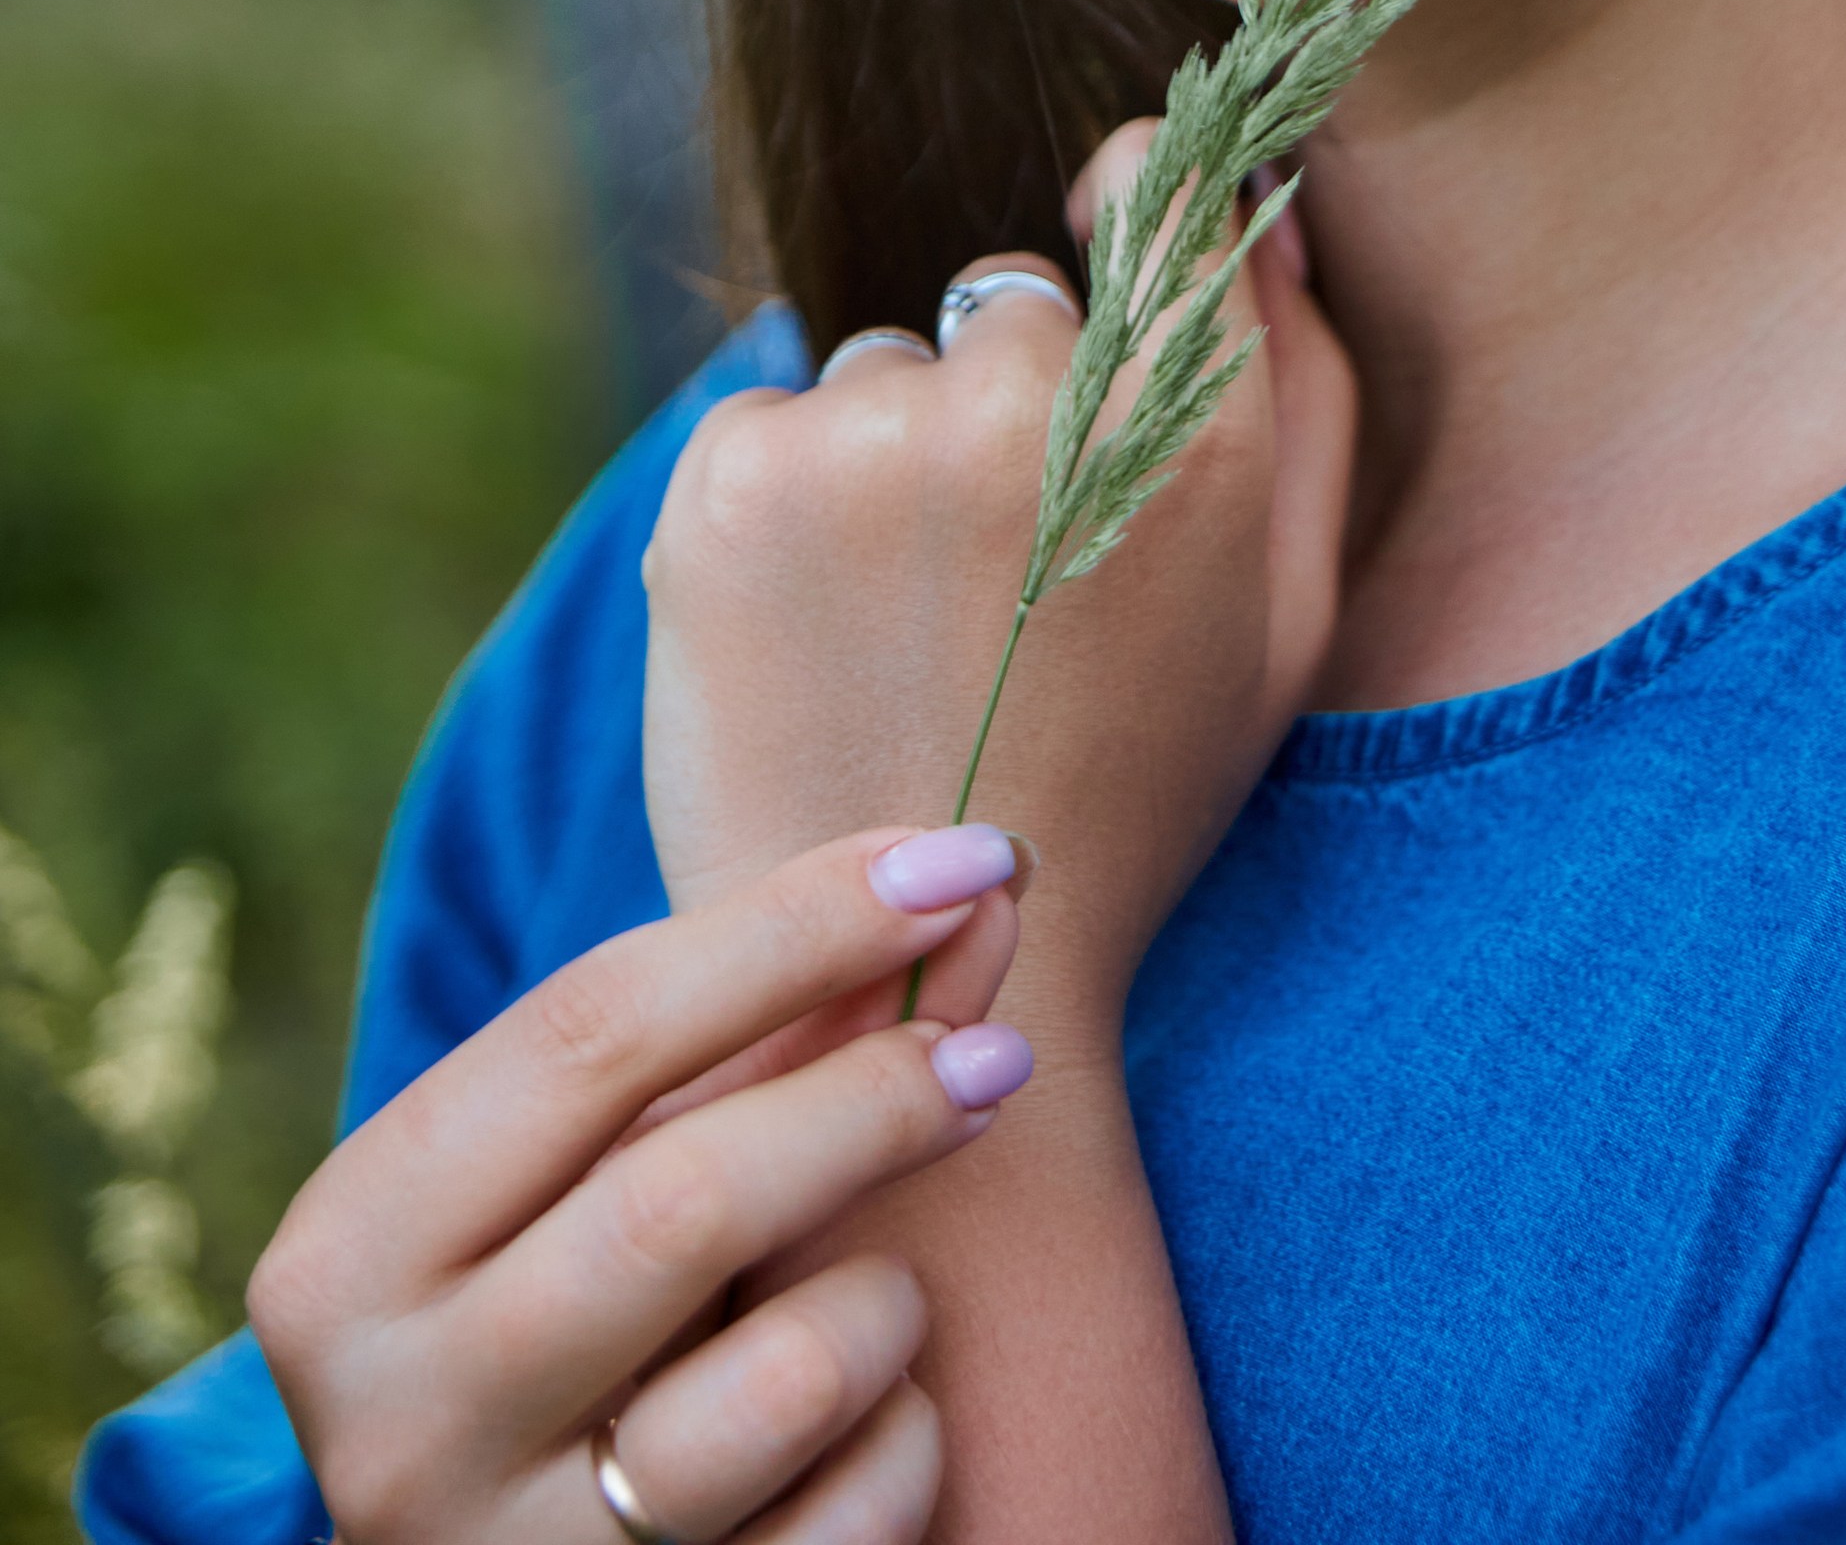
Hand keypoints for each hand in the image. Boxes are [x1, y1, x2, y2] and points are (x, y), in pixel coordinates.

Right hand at [247, 832, 1031, 1543]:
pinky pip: (850, 1520)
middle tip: (1002, 1046)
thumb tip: (972, 889)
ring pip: (783, 1385)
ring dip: (882, 1308)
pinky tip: (869, 1425)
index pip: (595, 1030)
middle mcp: (398, 1417)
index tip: (960, 856)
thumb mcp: (603, 1174)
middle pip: (683, 1200)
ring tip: (883, 1298)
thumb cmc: (575, 1306)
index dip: (797, 922)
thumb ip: (764, 1032)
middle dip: (873, 1097)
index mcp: (353, 1249)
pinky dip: (901, 1443)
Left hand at [641, 130, 1358, 1050]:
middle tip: (1005, 570)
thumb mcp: (1283, 604)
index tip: (1118, 268)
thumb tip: (1260, 198)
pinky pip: (768, 420)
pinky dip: (783, 504)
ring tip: (908, 632)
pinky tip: (820, 634)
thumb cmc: (1130, 783)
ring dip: (887, 458)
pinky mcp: (727, 480)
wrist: (911, 975)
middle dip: (1009, 394)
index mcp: (1188, 425)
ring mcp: (863, 435)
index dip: (1138, 210)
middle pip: (1009, 297)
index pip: (1161, 183)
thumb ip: (1303, 375)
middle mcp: (1024, 402)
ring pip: (878, 367)